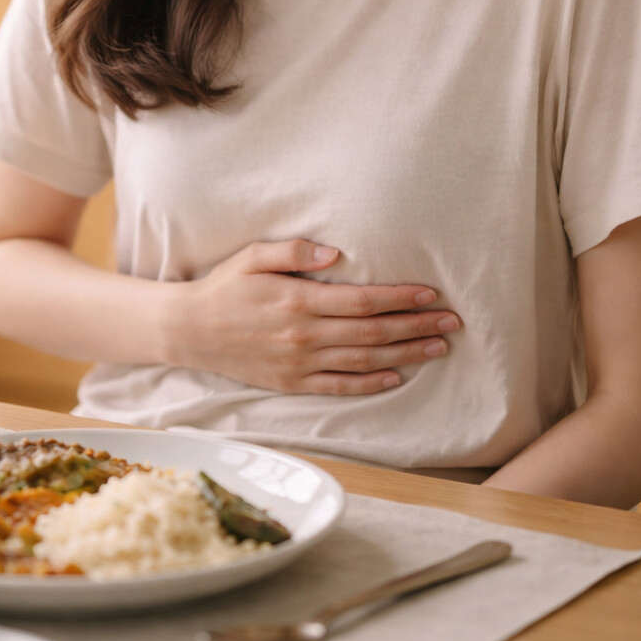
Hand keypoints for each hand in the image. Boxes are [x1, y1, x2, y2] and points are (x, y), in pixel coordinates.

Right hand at [166, 240, 461, 395]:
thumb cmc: (224, 287)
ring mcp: (299, 364)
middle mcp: (304, 336)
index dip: (400, 298)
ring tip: (438, 347)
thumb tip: (335, 253)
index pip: (363, 301)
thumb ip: (294, 253)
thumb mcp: (253, 257)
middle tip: (451, 322)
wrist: (188, 330)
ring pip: (364, 361)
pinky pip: (339, 387)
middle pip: (372, 333)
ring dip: (405, 355)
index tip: (430, 293)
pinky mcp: (292, 383)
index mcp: (298, 302)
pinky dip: (370, 384)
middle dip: (416, 326)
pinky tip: (396, 377)